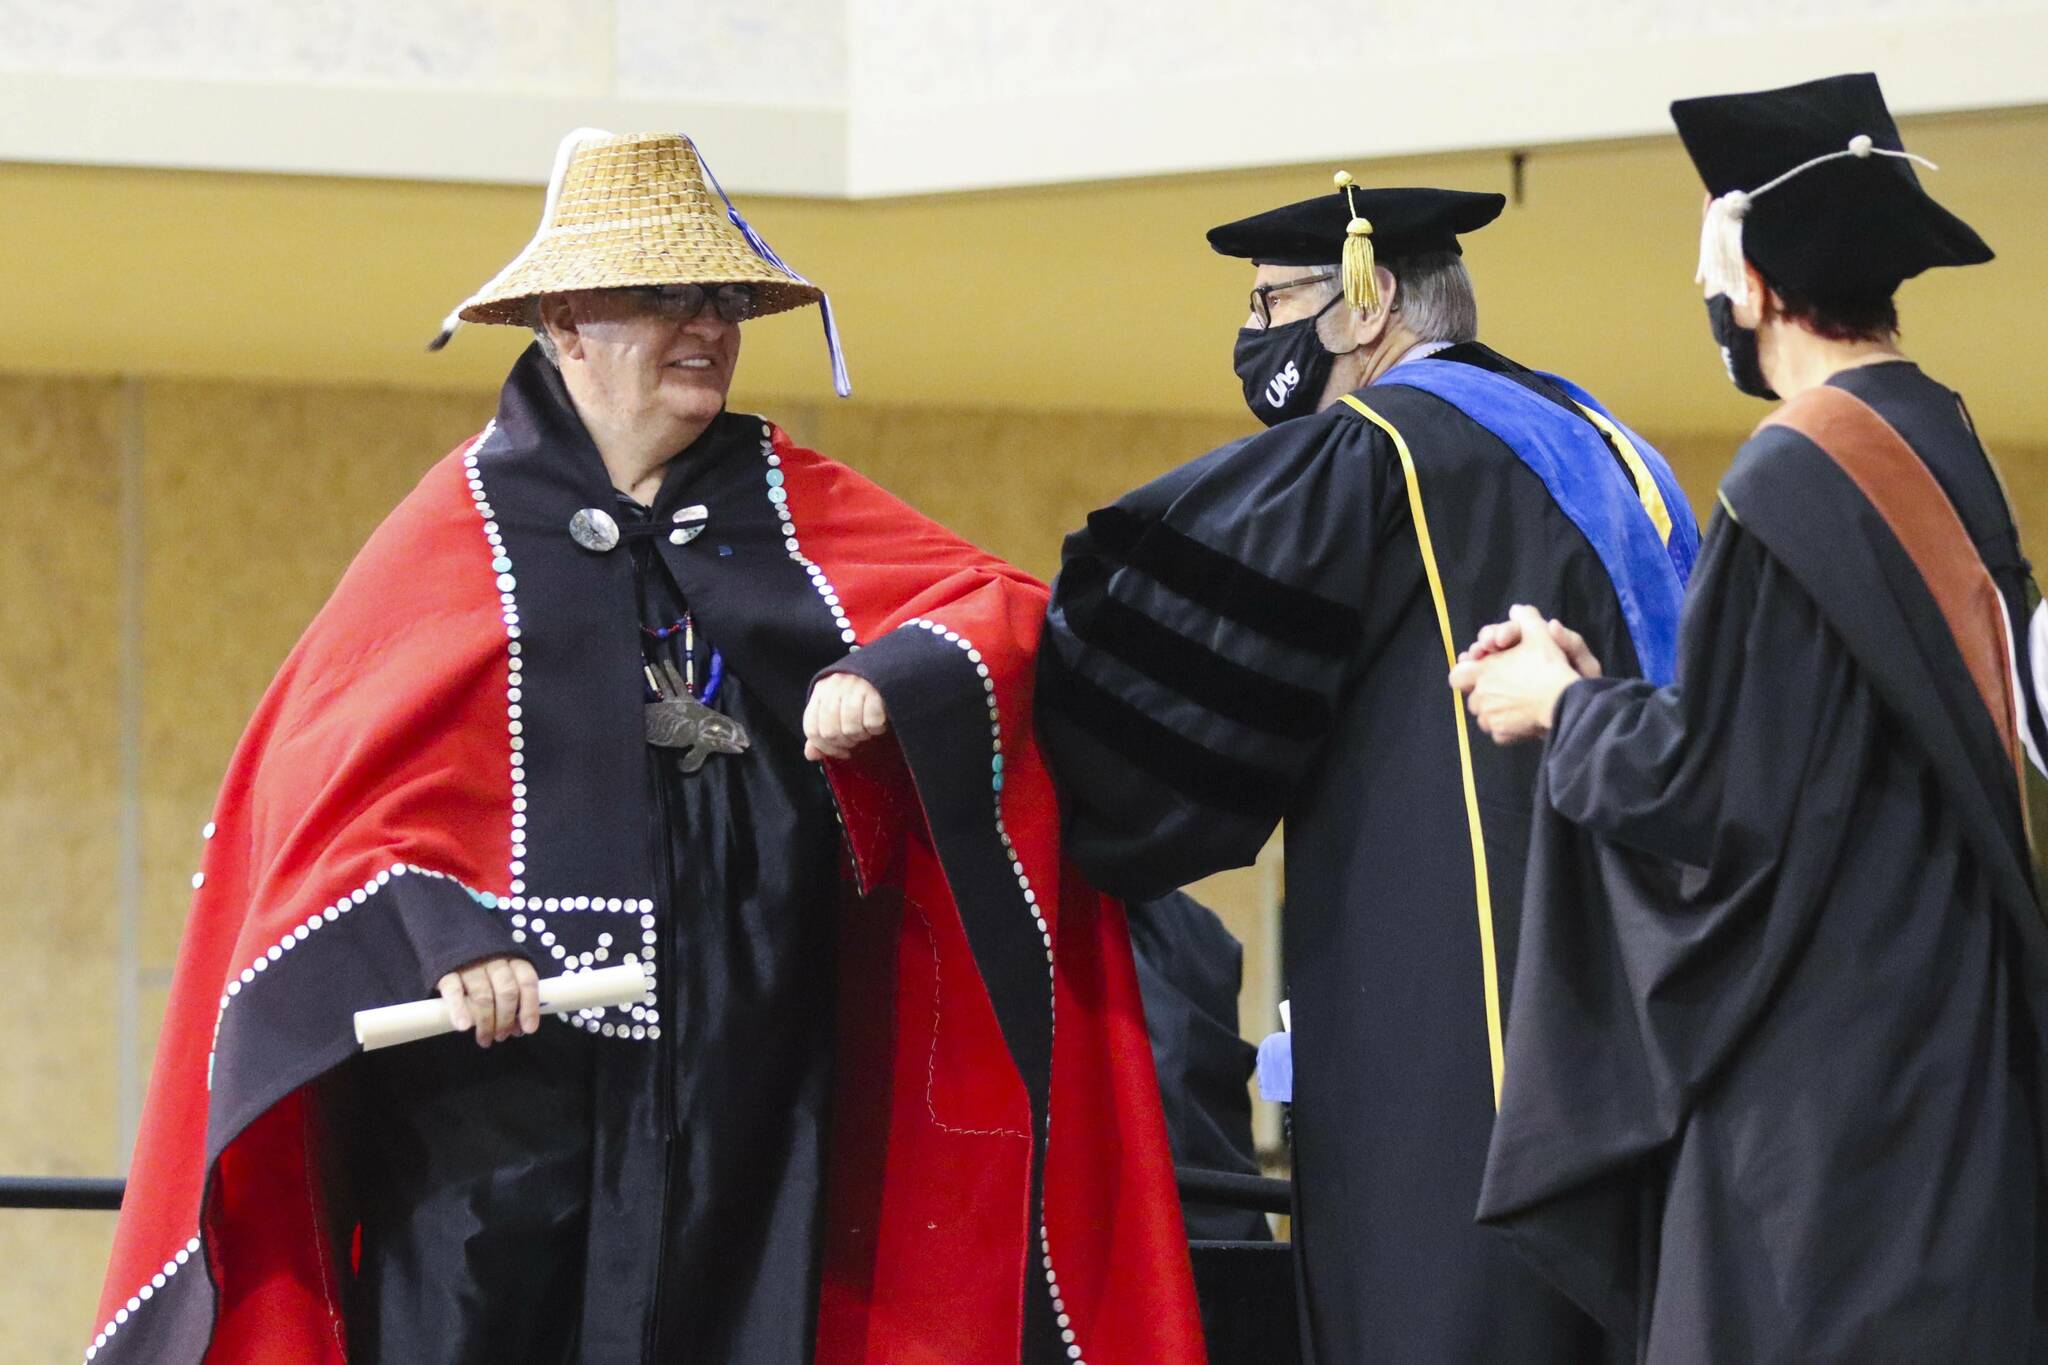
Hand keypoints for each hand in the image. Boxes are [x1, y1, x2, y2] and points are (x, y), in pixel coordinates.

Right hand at [437, 954, 539, 1047]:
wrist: (448, 934)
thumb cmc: (481, 962)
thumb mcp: (502, 970)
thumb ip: (512, 995)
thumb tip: (520, 1027)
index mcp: (512, 959)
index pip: (527, 981)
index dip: (530, 1007)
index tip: (528, 1029)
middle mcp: (493, 960)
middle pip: (506, 991)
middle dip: (506, 1018)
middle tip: (501, 1037)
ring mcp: (469, 964)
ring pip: (483, 995)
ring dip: (486, 1021)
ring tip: (485, 1039)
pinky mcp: (446, 970)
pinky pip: (454, 991)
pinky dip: (459, 1009)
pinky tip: (464, 1026)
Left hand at [803, 672, 888, 761]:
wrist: (889, 670)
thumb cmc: (860, 695)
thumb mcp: (836, 709)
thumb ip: (821, 731)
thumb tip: (810, 754)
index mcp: (821, 690)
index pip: (812, 729)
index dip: (825, 748)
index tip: (841, 752)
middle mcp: (835, 685)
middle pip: (830, 733)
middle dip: (846, 742)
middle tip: (857, 738)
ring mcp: (855, 686)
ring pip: (850, 730)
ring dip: (862, 735)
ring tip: (868, 728)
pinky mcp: (875, 689)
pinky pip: (872, 723)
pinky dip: (877, 729)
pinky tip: (880, 722)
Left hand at [1447, 605, 1595, 743]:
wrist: (1563, 700)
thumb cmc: (1548, 665)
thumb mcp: (1539, 634)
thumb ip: (1526, 619)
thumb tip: (1517, 609)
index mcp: (1482, 671)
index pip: (1456, 676)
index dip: (1466, 675)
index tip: (1481, 674)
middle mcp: (1481, 695)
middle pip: (1472, 698)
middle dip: (1484, 694)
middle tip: (1505, 689)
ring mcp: (1490, 717)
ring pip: (1483, 717)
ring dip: (1494, 712)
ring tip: (1515, 705)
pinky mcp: (1502, 734)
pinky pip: (1498, 733)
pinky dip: (1506, 729)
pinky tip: (1521, 721)